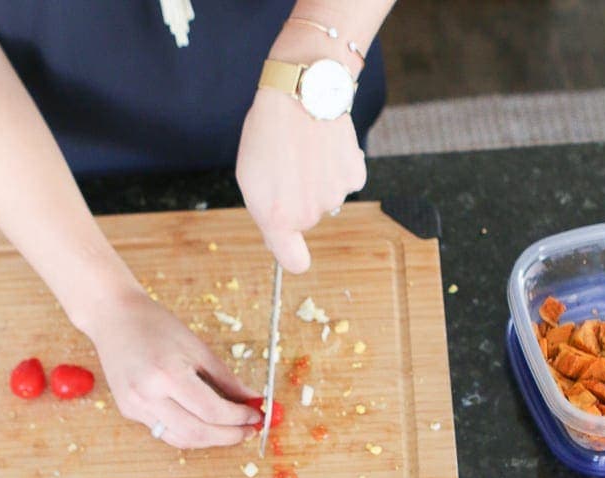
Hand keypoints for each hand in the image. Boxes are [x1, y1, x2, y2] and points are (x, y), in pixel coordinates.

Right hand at [84, 287, 259, 448]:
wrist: (114, 317)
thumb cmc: (156, 325)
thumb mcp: (198, 348)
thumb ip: (227, 379)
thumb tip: (253, 399)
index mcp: (167, 375)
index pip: (212, 411)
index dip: (239, 418)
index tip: (256, 415)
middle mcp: (147, 395)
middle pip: (197, 432)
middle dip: (228, 436)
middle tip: (248, 431)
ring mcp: (135, 407)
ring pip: (181, 439)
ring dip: (210, 440)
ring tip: (231, 432)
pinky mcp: (129, 411)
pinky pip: (165, 431)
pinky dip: (189, 433)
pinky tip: (205, 425)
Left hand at [236, 89, 366, 272]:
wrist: (301, 89)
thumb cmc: (269, 131)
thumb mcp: (250, 175)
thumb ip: (266, 211)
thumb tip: (281, 233)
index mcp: (277, 218)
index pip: (293, 260)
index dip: (295, 257)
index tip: (296, 253)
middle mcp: (309, 214)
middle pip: (306, 219)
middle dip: (297, 199)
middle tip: (287, 164)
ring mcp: (334, 197)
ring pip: (326, 198)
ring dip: (317, 179)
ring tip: (304, 149)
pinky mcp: (354, 176)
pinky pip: (344, 180)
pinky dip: (337, 166)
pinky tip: (325, 144)